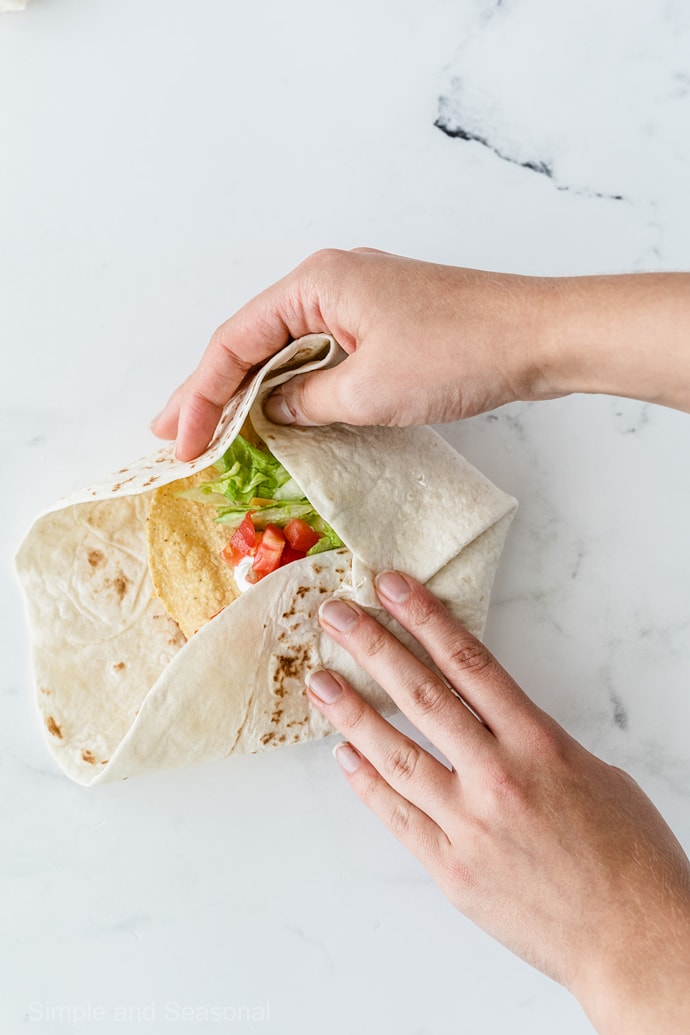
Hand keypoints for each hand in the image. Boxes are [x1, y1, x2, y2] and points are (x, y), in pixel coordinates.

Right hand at [152, 248, 560, 458]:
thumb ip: (306, 401)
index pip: (235, 342)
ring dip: (247, 389)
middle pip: (251, 341)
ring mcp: (356, 301)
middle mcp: (329, 282)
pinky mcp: (381, 323)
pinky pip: (319, 355)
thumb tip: (272, 411)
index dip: (201, 395)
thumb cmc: (459, 352)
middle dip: (210, 390)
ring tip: (207, 429)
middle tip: (171, 434)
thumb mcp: (368, 390)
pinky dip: (291, 386)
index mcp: (316, 284)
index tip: (180, 441)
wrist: (538, 337)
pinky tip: (274, 414)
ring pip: (284, 349)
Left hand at [307, 573, 689, 1034]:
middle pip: (423, 696)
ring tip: (320, 681)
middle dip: (374, 647)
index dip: (426, 618)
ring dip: (353, 713)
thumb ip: (537, 745)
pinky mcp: (452, 870)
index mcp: (540, 744)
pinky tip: (344, 756)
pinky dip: (367, 784)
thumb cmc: (630, 857)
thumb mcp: (595, 775)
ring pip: (398, 755)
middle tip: (335, 614)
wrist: (635, 942)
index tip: (392, 586)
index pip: (471, 662)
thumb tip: (496, 729)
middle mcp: (499, 776)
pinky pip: (398, 818)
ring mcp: (470, 825)